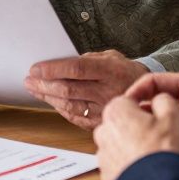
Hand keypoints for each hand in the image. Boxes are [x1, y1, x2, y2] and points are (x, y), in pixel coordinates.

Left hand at [24, 51, 148, 128]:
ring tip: (34, 89)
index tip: (35, 68)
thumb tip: (61, 62)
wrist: (148, 93)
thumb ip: (88, 59)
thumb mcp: (111, 57)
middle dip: (44, 84)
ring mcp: (104, 109)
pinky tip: (51, 101)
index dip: (53, 69)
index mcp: (110, 71)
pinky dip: (60, 108)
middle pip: (68, 89)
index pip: (76, 69)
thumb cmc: (125, 71)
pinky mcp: (101, 122)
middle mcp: (107, 91)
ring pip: (69, 105)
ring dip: (48, 97)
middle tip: (29, 79)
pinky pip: (75, 117)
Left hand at [93, 93, 178, 179]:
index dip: (148, 110)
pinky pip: (120, 165)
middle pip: (123, 123)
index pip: (130, 101)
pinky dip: (131, 167)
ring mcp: (103, 156)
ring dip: (134, 148)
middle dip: (139, 129)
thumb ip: (164, 99)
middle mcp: (103, 132)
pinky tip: (147, 170)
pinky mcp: (107, 176)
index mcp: (116, 111)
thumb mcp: (173, 115)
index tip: (158, 120)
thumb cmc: (163, 152)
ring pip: (121, 146)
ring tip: (154, 157)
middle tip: (159, 139)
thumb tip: (159, 99)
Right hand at [127, 72, 178, 171]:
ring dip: (157, 135)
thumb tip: (152, 112)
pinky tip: (168, 159)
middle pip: (157, 105)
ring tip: (144, 148)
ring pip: (165, 126)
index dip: (137, 92)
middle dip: (143, 116)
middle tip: (126, 132)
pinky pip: (177, 143)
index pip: (155, 82)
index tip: (121, 107)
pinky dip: (171, 150)